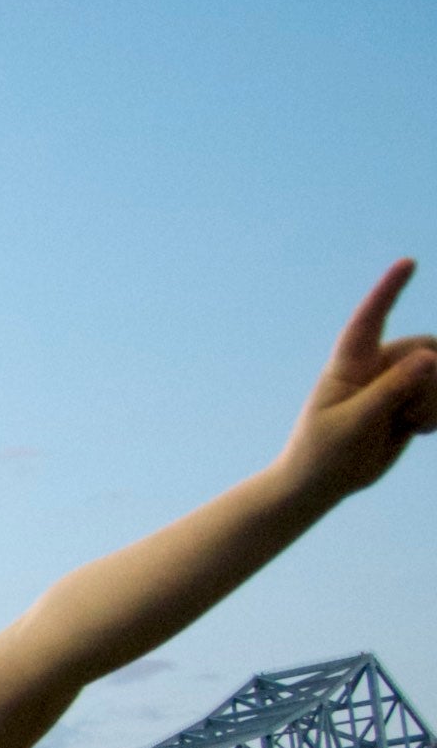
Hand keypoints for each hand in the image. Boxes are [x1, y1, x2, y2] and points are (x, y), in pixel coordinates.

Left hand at [279, 259, 436, 505]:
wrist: (321, 483)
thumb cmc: (323, 454)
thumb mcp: (352, 425)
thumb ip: (389, 392)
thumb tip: (430, 358)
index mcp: (349, 365)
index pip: (369, 321)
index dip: (388, 291)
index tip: (408, 263)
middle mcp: (375, 366)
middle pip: (425, 349)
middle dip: (431, 380)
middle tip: (408, 417)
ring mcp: (395, 382)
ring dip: (435, 401)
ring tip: (408, 426)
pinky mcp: (410, 400)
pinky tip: (419, 430)